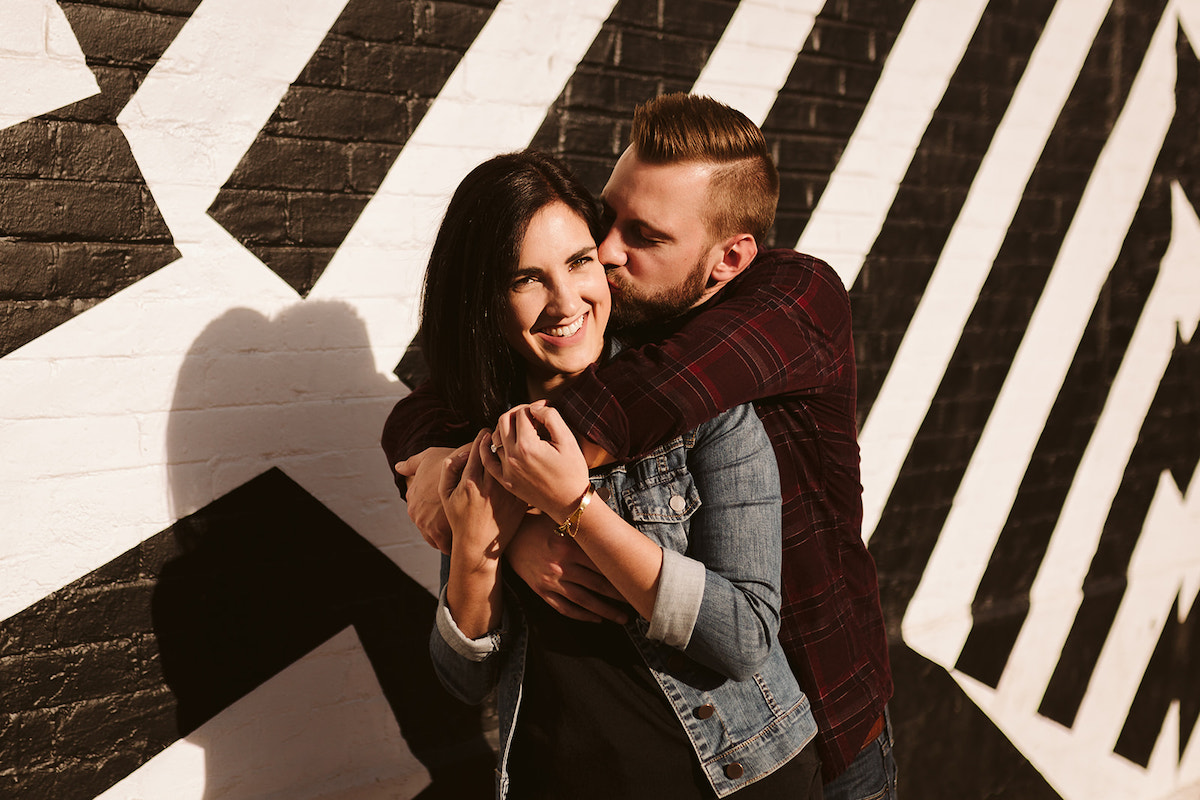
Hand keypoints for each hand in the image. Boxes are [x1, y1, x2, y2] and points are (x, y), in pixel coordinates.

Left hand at [396, 446, 454, 552]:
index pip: (422, 512)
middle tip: (459, 523)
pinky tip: (466, 539)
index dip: (436, 512)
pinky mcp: (438, 532)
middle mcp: (414, 513)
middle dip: (441, 527)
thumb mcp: (427, 457)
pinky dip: (454, 545)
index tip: (448, 511)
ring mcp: (424, 524)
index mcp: (412, 498)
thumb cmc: (448, 460)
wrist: (464, 466)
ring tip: (464, 533)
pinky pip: (446, 546)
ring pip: (437, 539)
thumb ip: (412, 464)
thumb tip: (398, 466)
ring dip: (448, 538)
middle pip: (428, 527)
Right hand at [438, 430, 528, 564]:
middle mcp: (489, 486)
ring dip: (513, 451)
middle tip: (501, 433)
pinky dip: (524, 468)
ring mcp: (506, 495)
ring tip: (512, 445)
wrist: (478, 546)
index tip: (485, 433)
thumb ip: (448, 471)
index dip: (482, 436)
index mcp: (470, 482)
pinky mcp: (518, 502)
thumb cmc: (459, 519)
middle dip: (499, 439)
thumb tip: (459, 453)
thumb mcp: (445, 495)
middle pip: (497, 452)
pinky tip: (522, 464)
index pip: (477, 448)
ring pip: (512, 462)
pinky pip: (524, 478)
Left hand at [482, 401, 589, 520]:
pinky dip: (487, 447)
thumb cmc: (572, 471)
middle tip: (531, 416)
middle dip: (517, 413)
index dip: (534, 407)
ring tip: (520, 428)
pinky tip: (492, 440)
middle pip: (504, 421)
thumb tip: (536, 407)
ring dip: (505, 428)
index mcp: (528, 445)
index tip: (543, 410)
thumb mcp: (567, 440)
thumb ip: (551, 417)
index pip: (522, 413)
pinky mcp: (505, 481)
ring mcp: (507, 470)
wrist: (570, 503)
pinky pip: (488, 459)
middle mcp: (513, 457)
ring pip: (494, 437)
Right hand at [506, 514, 629, 623]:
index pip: (600, 563)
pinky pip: (564, 608)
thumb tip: (603, 494)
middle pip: (596, 585)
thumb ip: (581, 513)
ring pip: (583, 600)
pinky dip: (582, 615)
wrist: (508, 539)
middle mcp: (560, 566)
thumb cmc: (537, 524)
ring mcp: (550, 581)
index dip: (619, 573)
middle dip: (618, 596)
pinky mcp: (541, 591)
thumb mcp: (558, 516)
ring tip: (622, 618)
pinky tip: (596, 618)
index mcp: (568, 546)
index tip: (635, 579)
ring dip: (605, 610)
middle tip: (636, 602)